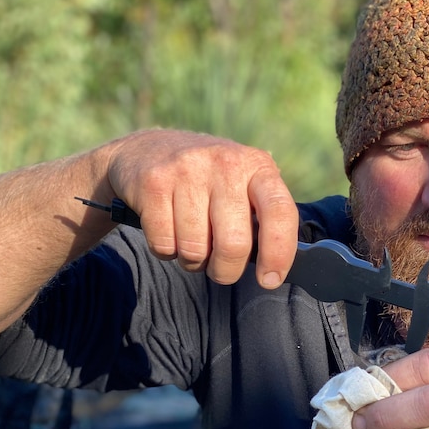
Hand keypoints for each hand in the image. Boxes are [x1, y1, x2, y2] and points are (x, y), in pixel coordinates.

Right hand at [105, 129, 298, 287]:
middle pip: (233, 244)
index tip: (270, 279)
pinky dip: (166, 251)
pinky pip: (164, 245)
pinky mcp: (153, 183)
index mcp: (257, 166)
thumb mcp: (244, 183)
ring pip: (195, 250)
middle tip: (221, 268)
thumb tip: (274, 267)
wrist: (149, 149)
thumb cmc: (209, 180)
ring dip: (194, 261)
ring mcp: (187, 171)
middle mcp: (225, 164)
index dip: (278, 252)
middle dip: (226, 270)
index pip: (280, 211)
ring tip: (192, 243)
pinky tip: (170, 231)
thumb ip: (263, 216)